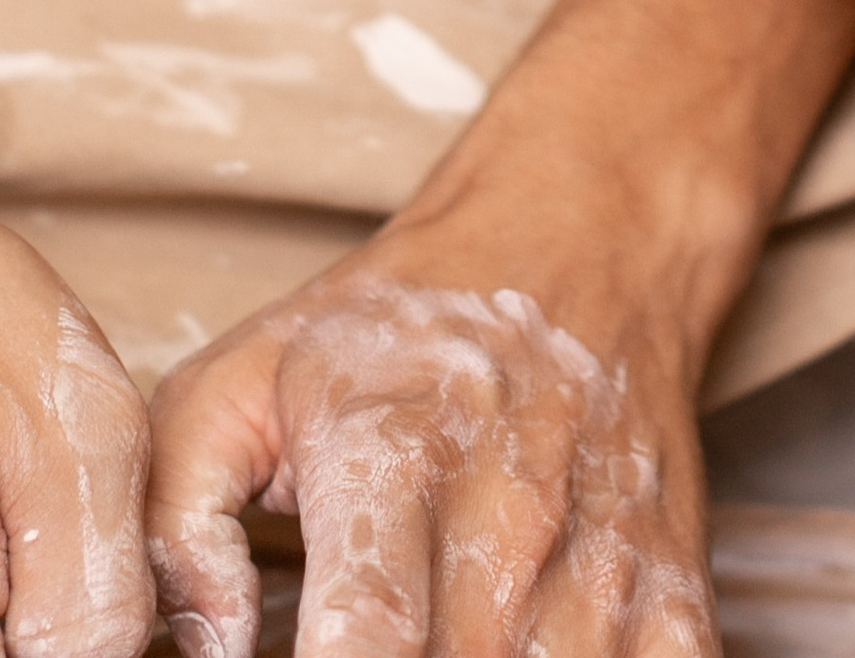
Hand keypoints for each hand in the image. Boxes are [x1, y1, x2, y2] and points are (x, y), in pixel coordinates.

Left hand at [147, 222, 714, 657]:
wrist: (585, 238)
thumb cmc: (396, 329)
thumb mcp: (242, 377)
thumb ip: (176, 523)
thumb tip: (196, 653)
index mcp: (395, 457)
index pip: (370, 642)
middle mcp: (512, 519)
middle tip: (352, 647)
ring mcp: (606, 566)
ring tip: (433, 642)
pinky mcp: (678, 599)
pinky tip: (523, 655)